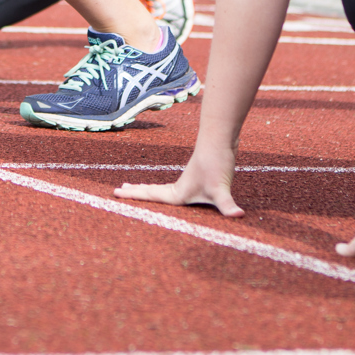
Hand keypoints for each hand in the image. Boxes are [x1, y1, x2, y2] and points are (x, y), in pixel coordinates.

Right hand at [115, 146, 243, 215]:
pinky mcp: (197, 178)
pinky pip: (174, 188)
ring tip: (136, 187)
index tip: (116, 193)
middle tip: (118, 190)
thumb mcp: (221, 188)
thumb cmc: (217, 162)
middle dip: (135, 192)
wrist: (220, 138)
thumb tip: (238, 216)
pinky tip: (170, 192)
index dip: (134, 196)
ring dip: (148, 190)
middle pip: (152, 192)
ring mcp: (188, 182)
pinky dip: (165, 190)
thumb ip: (228, 205)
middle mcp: (180, 188)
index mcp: (179, 193)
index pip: (151, 196)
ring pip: (162, 189)